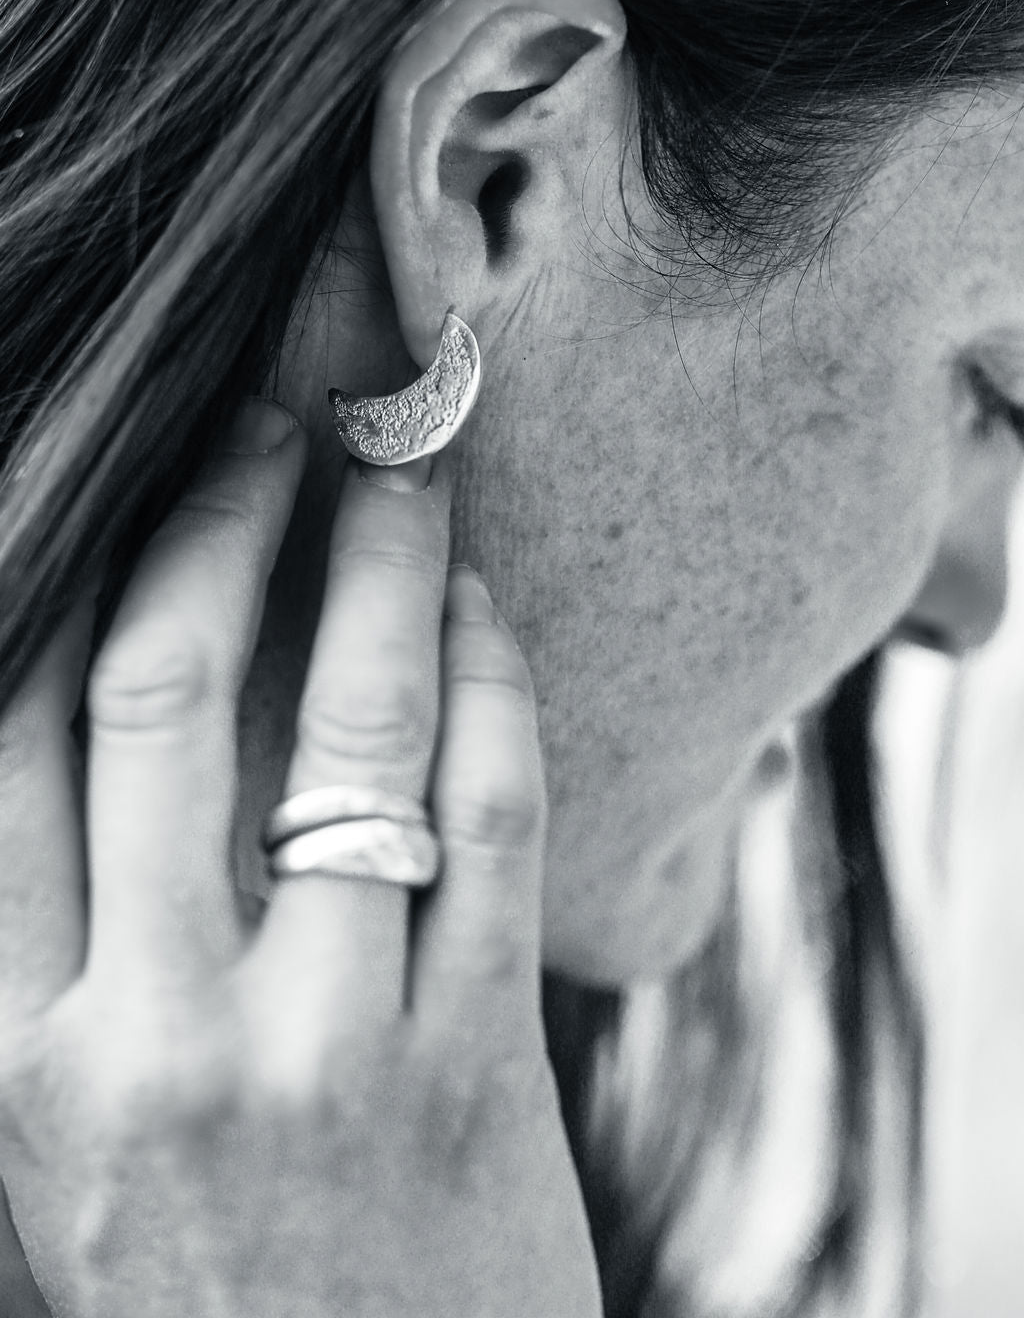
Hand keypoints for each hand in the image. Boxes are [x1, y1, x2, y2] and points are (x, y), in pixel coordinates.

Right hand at [0, 400, 600, 1317]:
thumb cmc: (203, 1299)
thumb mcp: (69, 1145)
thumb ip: (75, 952)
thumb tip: (108, 720)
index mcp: (18, 1052)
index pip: (11, 742)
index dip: (75, 576)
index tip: (132, 484)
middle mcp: (151, 1035)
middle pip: (166, 693)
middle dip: (218, 523)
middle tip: (266, 426)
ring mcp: (320, 1052)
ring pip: (348, 727)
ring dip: (377, 567)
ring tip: (399, 473)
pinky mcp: (473, 1072)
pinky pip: (488, 821)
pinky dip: (492, 690)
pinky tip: (481, 620)